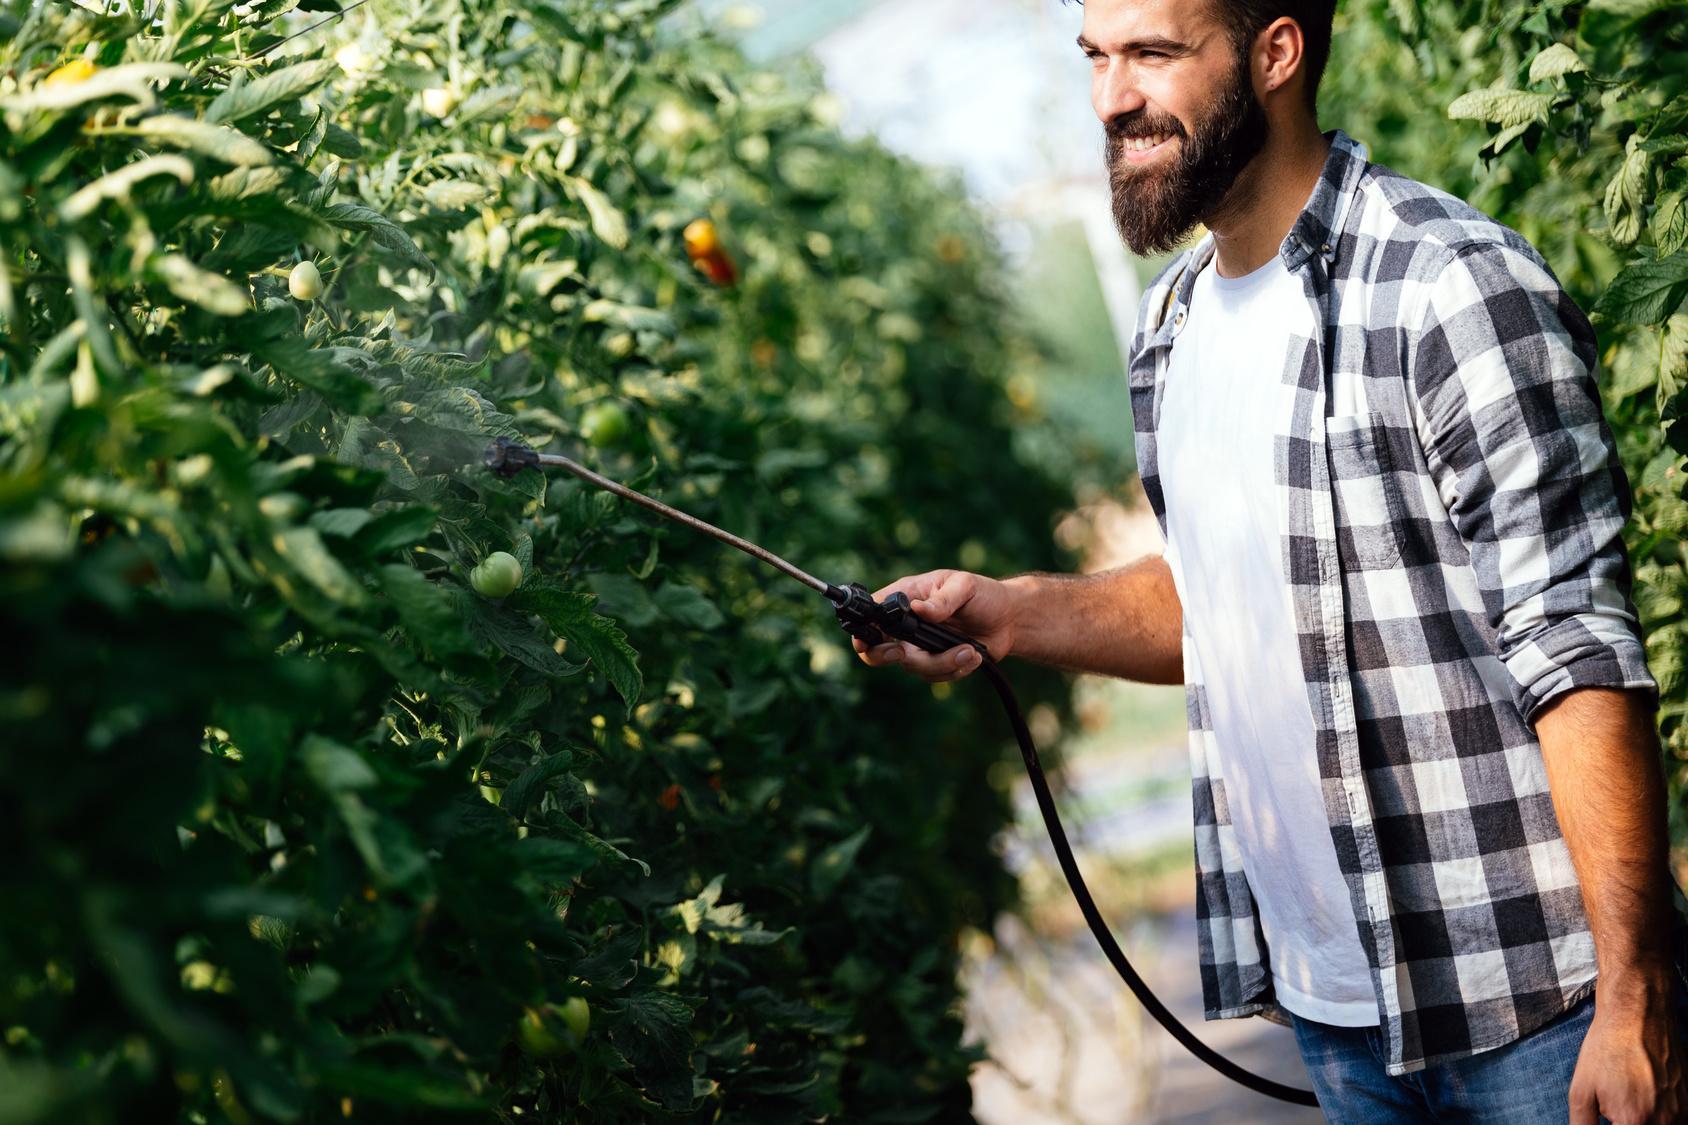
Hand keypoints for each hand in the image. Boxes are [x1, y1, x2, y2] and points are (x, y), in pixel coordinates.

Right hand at [851, 569, 1018, 683]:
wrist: (1010, 620)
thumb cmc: (984, 595)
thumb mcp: (966, 586)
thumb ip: (943, 599)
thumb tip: (918, 609)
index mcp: (905, 597)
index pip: (872, 614)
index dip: (862, 630)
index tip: (869, 639)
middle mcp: (906, 624)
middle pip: (876, 649)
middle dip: (885, 655)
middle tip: (900, 652)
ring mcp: (919, 646)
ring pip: (913, 667)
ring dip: (943, 662)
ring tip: (969, 650)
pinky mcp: (936, 663)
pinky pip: (935, 676)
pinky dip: (956, 669)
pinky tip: (974, 655)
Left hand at [1569, 975, 1685, 1124]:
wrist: (1638, 1017)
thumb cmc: (1606, 1051)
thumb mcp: (1581, 1090)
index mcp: (1634, 1122)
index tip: (1612, 1118)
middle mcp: (1665, 1122)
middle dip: (1628, 1122)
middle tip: (1619, 1102)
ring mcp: (1683, 1112)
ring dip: (1647, 1121)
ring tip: (1634, 1096)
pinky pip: (1679, 1121)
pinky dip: (1663, 1116)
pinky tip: (1648, 1094)